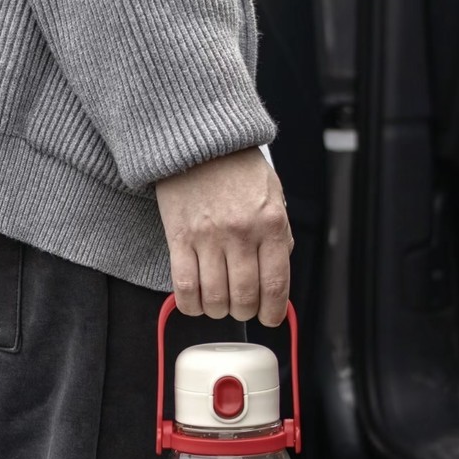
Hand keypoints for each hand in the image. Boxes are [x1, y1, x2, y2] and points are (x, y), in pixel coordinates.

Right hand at [155, 147, 293, 325]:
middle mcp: (240, 233)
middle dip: (244, 311)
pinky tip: (196, 303)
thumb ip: (278, 235)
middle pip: (244, 297)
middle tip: (242, 307)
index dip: (272, 311)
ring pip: (214, 297)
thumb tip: (276, 274)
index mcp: (270, 224)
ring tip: (219, 304)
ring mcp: (208, 237)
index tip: (269, 317)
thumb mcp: (273, 195)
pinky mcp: (179, 237)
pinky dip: (191, 304)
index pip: (275, 284)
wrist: (199, 141)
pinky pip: (184, 285)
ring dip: (218, 310)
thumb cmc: (237, 168)